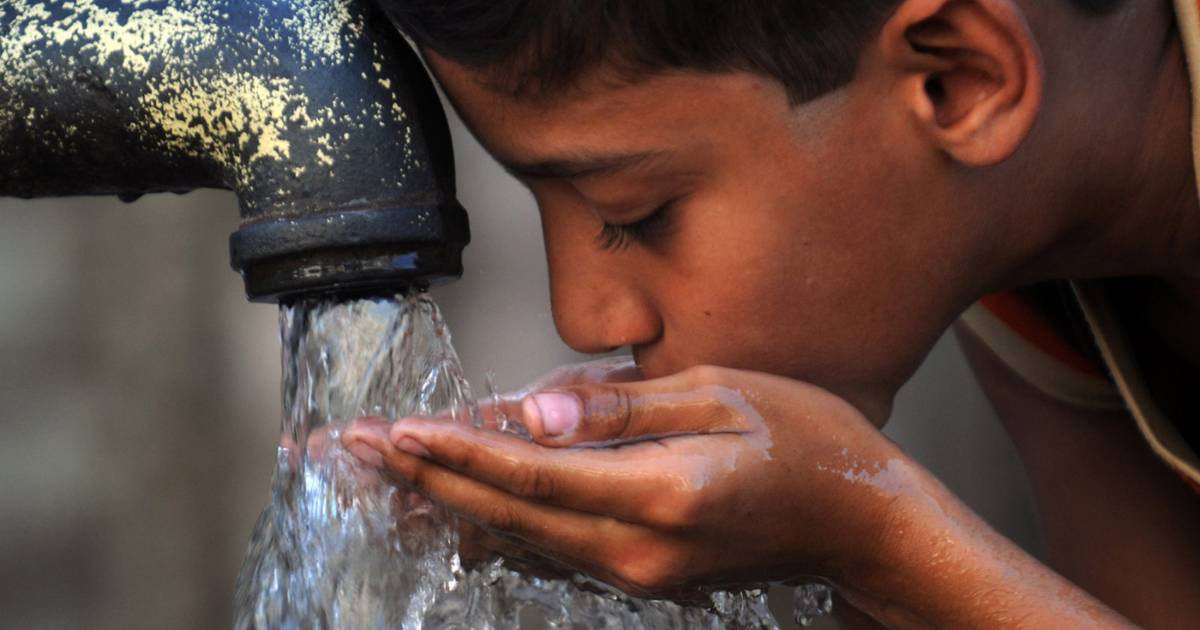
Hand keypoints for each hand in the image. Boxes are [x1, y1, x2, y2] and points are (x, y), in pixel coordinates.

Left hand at [342, 363, 912, 596]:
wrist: (863, 524)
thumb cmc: (809, 443)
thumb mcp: (722, 393)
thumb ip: (619, 407)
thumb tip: (535, 412)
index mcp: (662, 492)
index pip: (532, 472)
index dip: (457, 453)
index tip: (395, 434)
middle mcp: (639, 548)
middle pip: (507, 515)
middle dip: (426, 481)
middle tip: (355, 454)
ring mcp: (639, 573)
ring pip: (519, 541)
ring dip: (447, 508)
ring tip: (383, 481)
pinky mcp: (643, 576)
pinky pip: (550, 553)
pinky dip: (495, 531)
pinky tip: (455, 517)